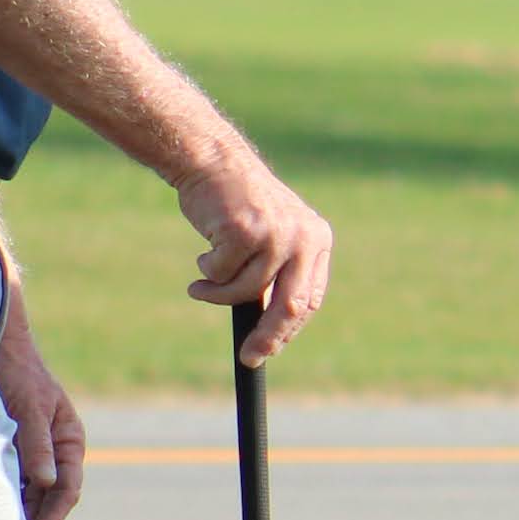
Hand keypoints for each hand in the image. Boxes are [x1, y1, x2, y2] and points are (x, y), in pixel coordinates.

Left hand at [0, 289, 86, 519]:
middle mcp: (53, 449)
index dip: (52, 517)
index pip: (68, 489)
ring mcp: (31, 449)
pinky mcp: (9, 447)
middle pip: (47, 496)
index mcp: (69, 439)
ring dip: (15, 511)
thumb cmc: (16, 371)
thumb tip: (47, 482)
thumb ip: (37, 446)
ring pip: (27, 492)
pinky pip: (8, 479)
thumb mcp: (30, 408)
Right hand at [180, 146, 334, 358]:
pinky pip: (220, 273)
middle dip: (268, 337)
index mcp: (318, 240)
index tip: (268, 350)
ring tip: (201, 285)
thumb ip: (279, 276)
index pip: (310, 300)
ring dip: (218, 295)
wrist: (213, 161)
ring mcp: (276, 234)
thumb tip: (271, 336)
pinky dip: (207, 272)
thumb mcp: (272, 237)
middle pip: (290, 306)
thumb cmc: (238, 205)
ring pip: (246, 291)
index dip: (289, 330)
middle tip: (248, 358)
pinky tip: (203, 251)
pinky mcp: (245, 231)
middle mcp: (304, 238)